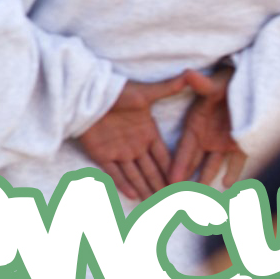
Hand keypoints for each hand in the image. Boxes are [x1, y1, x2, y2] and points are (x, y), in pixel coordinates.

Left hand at [77, 75, 187, 201]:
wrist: (88, 93)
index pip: (163, 156)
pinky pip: (114, 173)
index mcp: (148, 133)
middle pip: (150, 170)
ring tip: (154, 204)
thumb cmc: (118, 91)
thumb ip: (169, 88)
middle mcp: (135, 145)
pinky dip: (122, 184)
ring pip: (134, 175)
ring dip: (144, 188)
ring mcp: (118, 151)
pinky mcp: (101, 154)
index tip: (183, 184)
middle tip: (172, 203)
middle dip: (160, 185)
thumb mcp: (145, 93)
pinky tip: (132, 196)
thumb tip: (191, 75)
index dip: (173, 170)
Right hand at [171, 66, 246, 187]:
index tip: (171, 181)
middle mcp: (205, 138)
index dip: (177, 166)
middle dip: (185, 180)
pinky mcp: (238, 144)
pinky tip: (228, 183)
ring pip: (212, 165)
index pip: (184, 151)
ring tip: (200, 197)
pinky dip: (232, 172)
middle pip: (193, 163)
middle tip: (177, 198)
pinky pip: (235, 162)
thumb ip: (201, 84)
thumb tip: (188, 73)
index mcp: (194, 127)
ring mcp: (221, 143)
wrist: (248, 83)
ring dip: (206, 179)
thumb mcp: (213, 85)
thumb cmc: (226, 83)